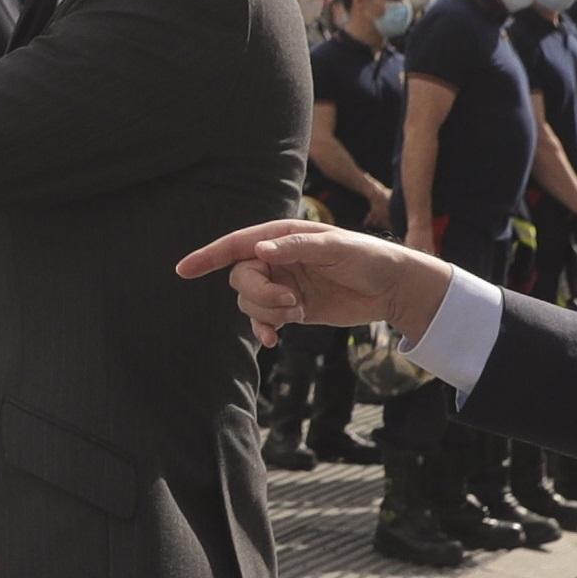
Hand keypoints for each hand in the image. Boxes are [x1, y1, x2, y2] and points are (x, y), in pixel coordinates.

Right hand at [178, 216, 457, 344]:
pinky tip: (274, 340)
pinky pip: (262, 320)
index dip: (208, 256)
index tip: (183, 270)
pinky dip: (263, 330)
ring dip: (267, 312)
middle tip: (291, 302)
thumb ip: (298, 248)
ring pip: (249, 301)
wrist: (393, 288)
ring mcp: (282, 284)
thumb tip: (261, 251)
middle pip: (240, 277)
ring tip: (299, 313)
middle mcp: (277, 259)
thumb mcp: (337, 248)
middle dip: (259, 294)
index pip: (237, 245)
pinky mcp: (290, 308)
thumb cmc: (369, 258)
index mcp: (283, 237)